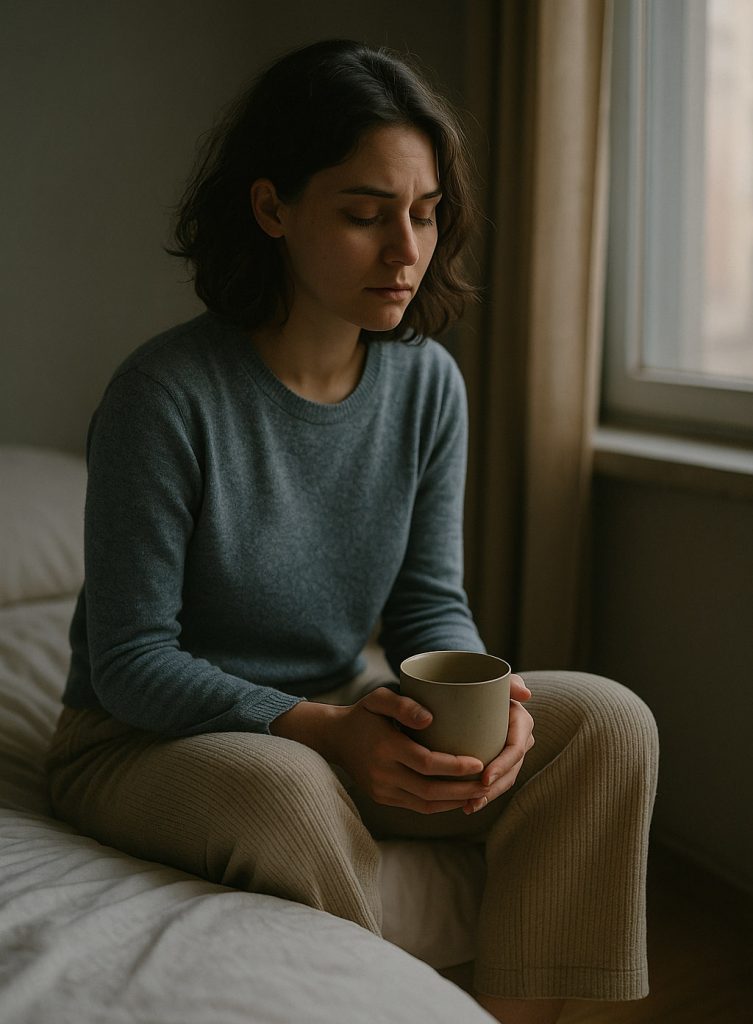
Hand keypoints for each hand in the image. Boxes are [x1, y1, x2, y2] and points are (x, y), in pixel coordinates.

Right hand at [330, 686, 492, 813]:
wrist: (335, 738)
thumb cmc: (364, 713)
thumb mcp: (378, 698)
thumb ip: (403, 703)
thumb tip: (430, 719)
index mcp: (385, 747)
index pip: (426, 763)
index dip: (455, 767)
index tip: (479, 763)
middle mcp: (382, 774)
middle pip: (430, 790)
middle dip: (462, 790)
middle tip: (487, 783)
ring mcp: (382, 790)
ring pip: (426, 804)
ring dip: (455, 801)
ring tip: (480, 794)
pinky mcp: (383, 798)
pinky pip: (417, 807)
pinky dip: (440, 805)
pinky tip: (459, 797)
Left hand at [462, 673, 533, 814]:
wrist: (472, 689)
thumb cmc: (484, 682)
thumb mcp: (496, 679)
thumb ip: (510, 682)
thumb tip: (526, 695)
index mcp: (521, 724)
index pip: (515, 749)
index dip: (502, 766)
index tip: (484, 778)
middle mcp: (520, 741)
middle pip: (510, 771)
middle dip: (495, 788)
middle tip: (473, 799)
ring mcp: (509, 755)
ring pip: (503, 781)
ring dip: (488, 797)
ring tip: (469, 807)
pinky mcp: (497, 762)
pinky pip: (494, 782)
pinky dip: (483, 796)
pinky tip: (468, 807)